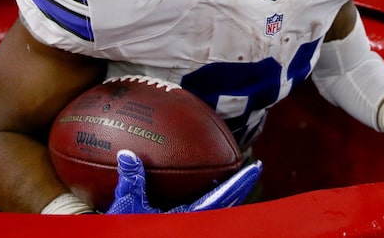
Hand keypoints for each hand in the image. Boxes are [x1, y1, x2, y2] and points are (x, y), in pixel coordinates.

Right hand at [106, 149, 261, 214]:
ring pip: (218, 209)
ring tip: (236, 177)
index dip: (241, 182)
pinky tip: (208, 188)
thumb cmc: (127, 232)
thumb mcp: (127, 206)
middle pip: (228, 203)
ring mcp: (190, 227)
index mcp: (189, 218)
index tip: (256, 166)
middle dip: (240, 185)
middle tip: (254, 168)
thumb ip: (132, 181)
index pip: (224, 197)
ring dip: (228, 193)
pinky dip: (212, 197)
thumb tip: (128, 154)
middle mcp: (195, 224)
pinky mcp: (182, 227)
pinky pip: (204, 210)